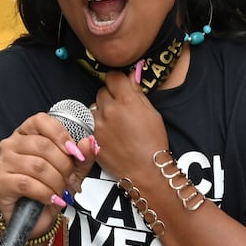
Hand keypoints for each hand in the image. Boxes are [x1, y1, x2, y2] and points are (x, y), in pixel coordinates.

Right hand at [0, 111, 96, 233]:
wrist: (36, 218)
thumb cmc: (51, 187)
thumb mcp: (74, 170)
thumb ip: (84, 155)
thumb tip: (89, 142)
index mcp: (27, 133)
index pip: (42, 121)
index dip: (62, 136)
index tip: (76, 153)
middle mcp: (11, 144)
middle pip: (43, 146)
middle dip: (64, 166)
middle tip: (70, 180)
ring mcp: (3, 162)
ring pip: (37, 165)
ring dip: (56, 182)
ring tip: (60, 192)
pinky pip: (26, 183)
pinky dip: (45, 193)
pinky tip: (51, 199)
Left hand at [88, 64, 171, 186]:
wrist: (145, 170)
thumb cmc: (153, 143)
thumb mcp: (152, 113)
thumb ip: (137, 93)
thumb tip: (130, 77)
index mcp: (126, 100)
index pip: (113, 76)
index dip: (118, 80)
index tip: (121, 85)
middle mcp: (109, 110)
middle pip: (102, 91)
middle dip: (111, 96)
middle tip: (122, 108)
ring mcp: (98, 124)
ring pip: (95, 107)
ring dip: (103, 110)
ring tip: (116, 123)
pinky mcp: (92, 137)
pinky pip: (92, 123)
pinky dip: (99, 125)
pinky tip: (111, 134)